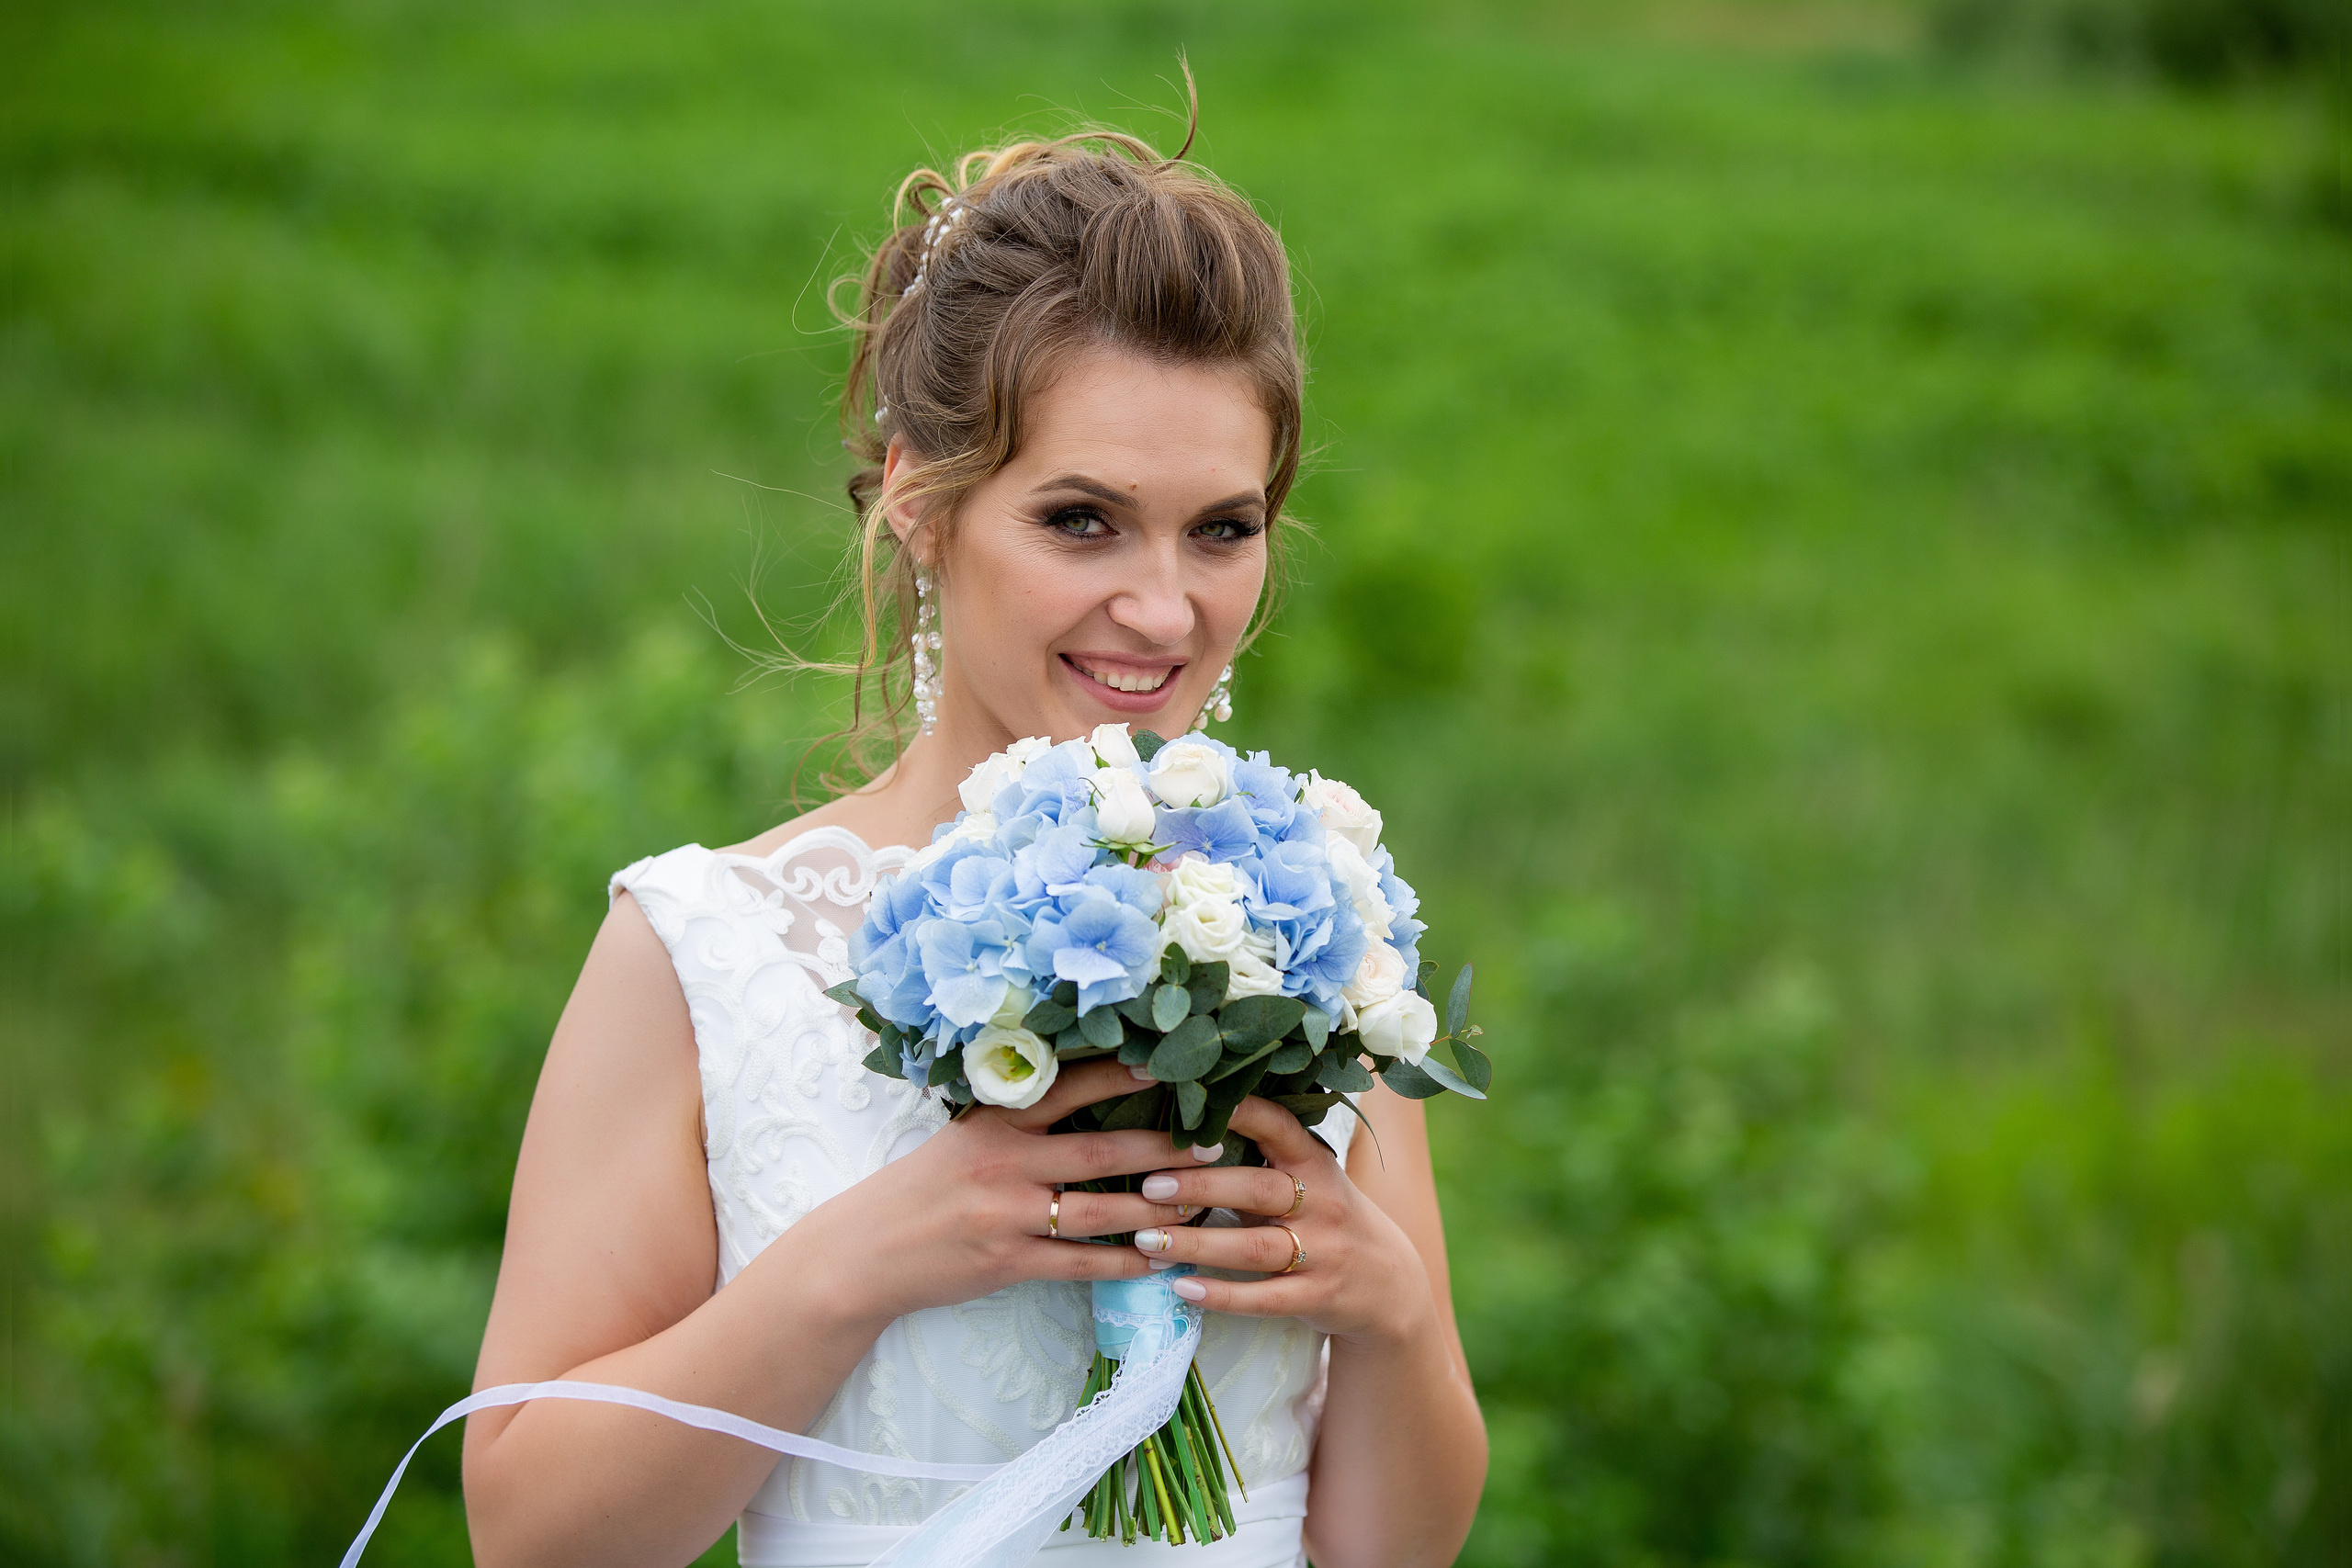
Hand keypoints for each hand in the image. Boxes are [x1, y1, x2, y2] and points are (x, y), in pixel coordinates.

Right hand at [790, 1057, 1213, 1327]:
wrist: (865, 1251)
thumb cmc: (922, 1187)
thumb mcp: (962, 1137)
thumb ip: (1017, 1119)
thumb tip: (1085, 1094)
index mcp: (995, 1120)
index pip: (1069, 1086)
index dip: (1122, 1075)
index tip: (1171, 1065)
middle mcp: (1004, 1162)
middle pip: (1101, 1150)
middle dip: (1164, 1148)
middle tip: (1215, 1144)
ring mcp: (1006, 1215)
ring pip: (1100, 1211)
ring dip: (1157, 1210)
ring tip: (1204, 1205)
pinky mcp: (1007, 1262)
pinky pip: (1080, 1264)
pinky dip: (1125, 1264)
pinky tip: (1160, 1261)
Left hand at [1122, 1093, 1438, 1345]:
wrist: (1389, 1284)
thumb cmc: (1325, 1218)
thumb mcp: (1307, 1180)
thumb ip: (1259, 1159)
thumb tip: (1180, 1130)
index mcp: (1314, 1162)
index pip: (1278, 1126)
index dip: (1238, 1112)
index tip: (1189, 1104)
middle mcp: (1322, 1202)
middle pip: (1257, 1188)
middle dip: (1200, 1186)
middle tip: (1148, 1185)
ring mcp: (1322, 1252)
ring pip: (1253, 1247)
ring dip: (1196, 1243)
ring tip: (1146, 1240)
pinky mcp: (1317, 1297)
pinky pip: (1264, 1298)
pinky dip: (1221, 1295)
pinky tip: (1182, 1288)